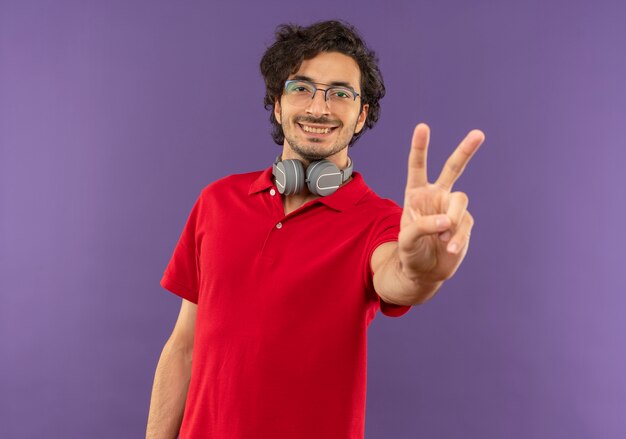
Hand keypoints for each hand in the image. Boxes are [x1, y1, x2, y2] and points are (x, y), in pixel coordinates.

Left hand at [398, 123, 483, 284]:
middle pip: (453, 169)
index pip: (418, 167)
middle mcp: (436, 196)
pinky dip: (457, 237)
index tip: (423, 127)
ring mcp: (452, 209)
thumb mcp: (406, 240)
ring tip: (442, 240)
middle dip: (465, 151)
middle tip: (479, 134)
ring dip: (453, 220)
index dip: (420, 147)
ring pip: (460, 202)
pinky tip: (449, 248)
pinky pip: (464, 225)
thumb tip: (447, 221)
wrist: (424, 272)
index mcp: (416, 194)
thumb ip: (422, 226)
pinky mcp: (464, 224)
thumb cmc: (409, 252)